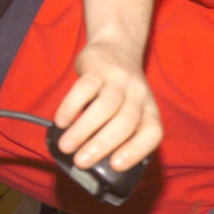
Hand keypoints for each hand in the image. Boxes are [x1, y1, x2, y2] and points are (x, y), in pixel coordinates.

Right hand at [52, 37, 161, 170]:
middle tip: (82, 162)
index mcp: (149, 111)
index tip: (116, 166)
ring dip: (84, 130)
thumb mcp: (130, 111)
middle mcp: (139, 95)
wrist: (117, 47)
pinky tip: (61, 121)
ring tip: (67, 146)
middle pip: (125, 122)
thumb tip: (95, 166)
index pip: (152, 133)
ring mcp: (120, 80)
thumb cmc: (121, 92)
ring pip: (105, 106)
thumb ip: (120, 135)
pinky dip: (71, 106)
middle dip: (103, 145)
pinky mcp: (99, 68)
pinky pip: (85, 88)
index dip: (137, 150)